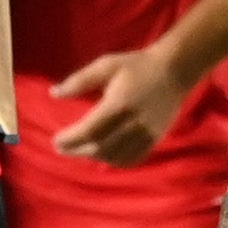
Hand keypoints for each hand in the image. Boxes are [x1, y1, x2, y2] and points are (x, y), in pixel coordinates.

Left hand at [51, 40, 189, 164]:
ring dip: (93, 156)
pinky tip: (103, 155)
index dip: (70, 139)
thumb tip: (54, 93)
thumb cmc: (137, 65)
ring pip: (114, 156)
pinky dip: (114, 161)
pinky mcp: (154, 139)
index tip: (56, 140)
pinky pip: (131, 159)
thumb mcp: (106, 65)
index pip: (89, 131)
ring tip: (79, 150)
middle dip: (76, 151)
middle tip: (61, 148)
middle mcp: (133, 123)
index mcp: (119, 104)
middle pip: (99, 148)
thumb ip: (78, 81)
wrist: (174, 71)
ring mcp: (146, 134)